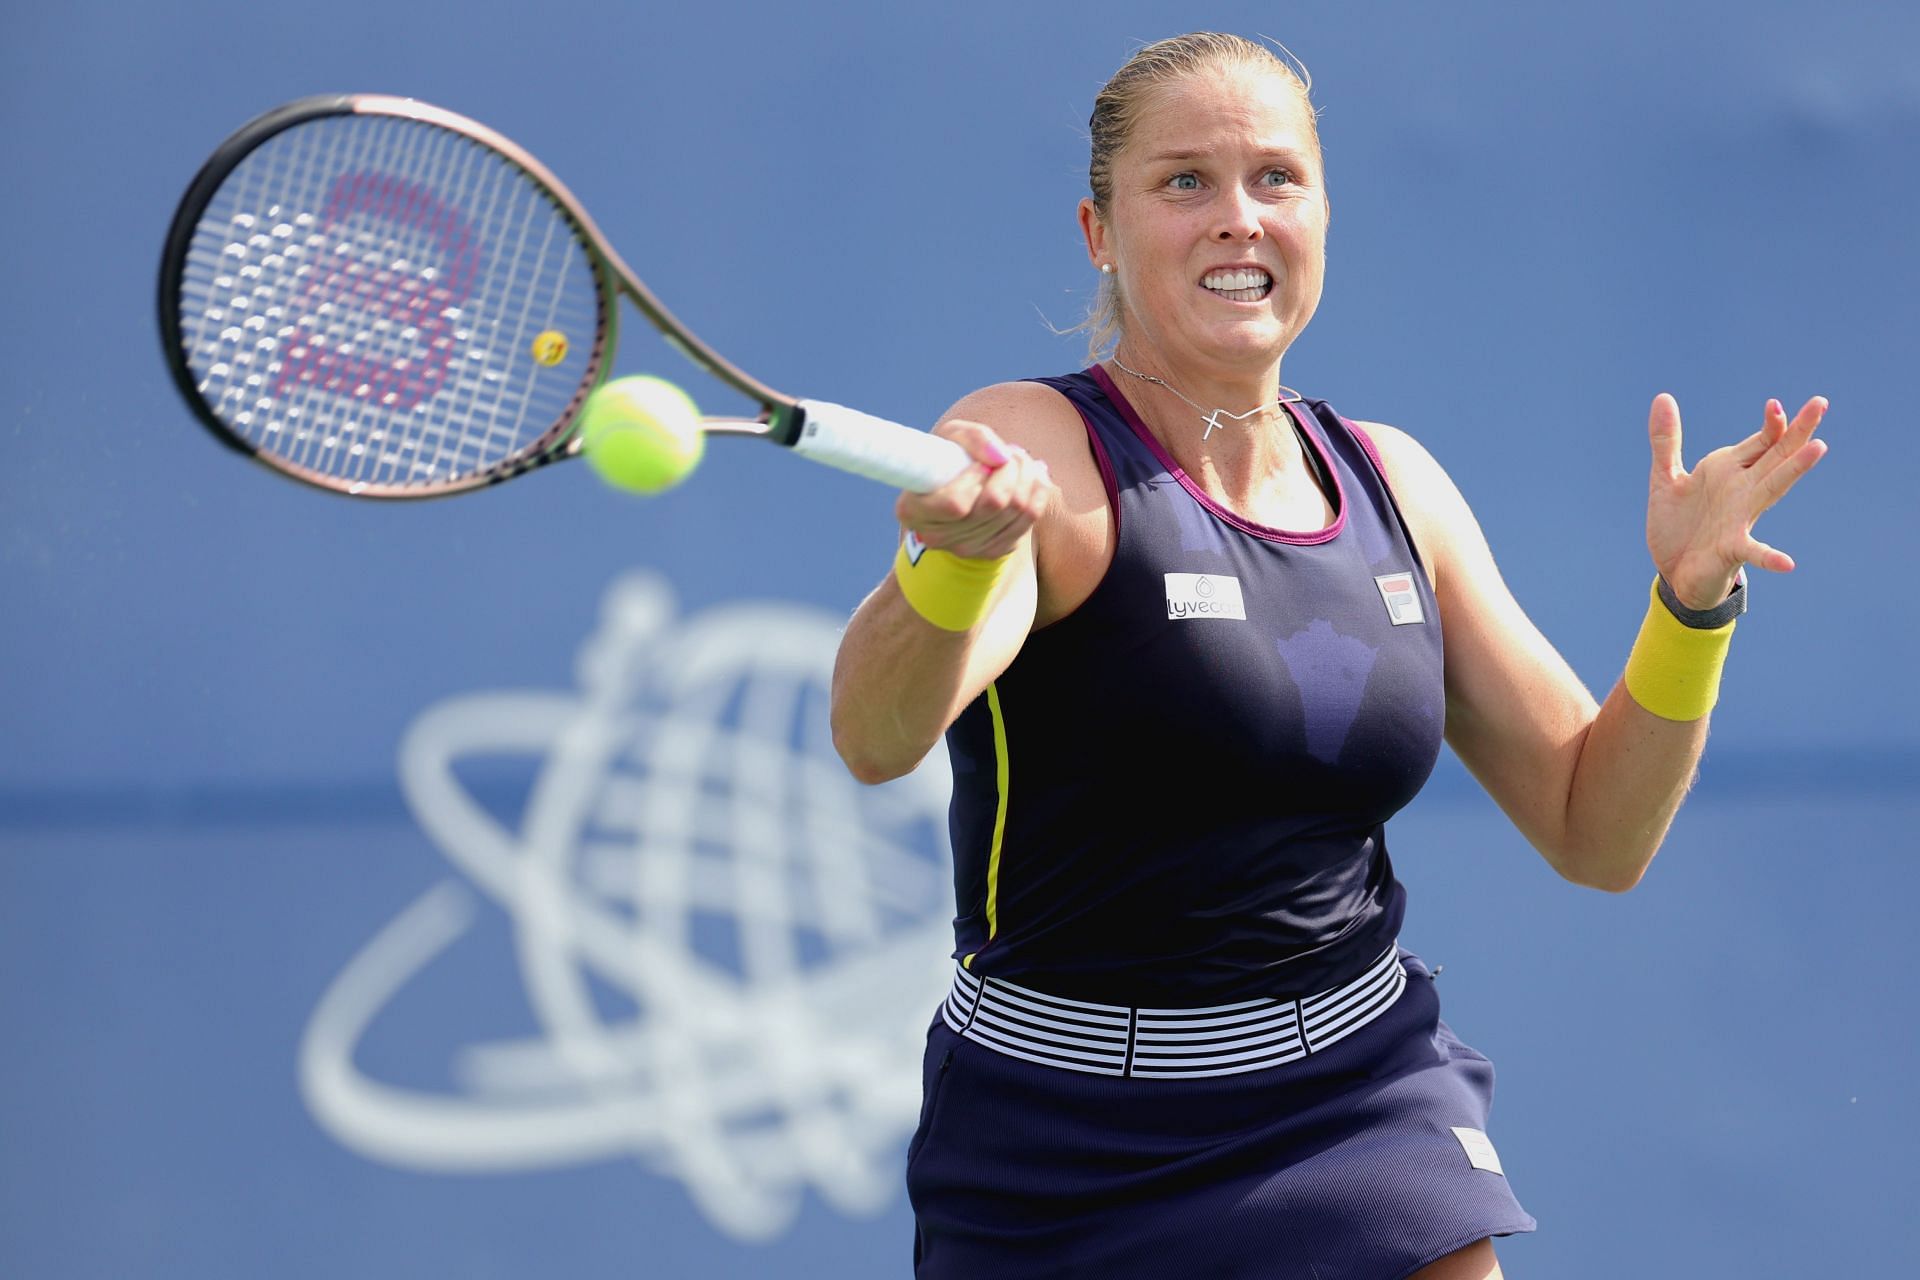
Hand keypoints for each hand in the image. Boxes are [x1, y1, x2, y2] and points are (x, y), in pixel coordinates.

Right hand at [897, 419, 1055, 559]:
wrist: (959, 490)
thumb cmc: (949, 460)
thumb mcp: (952, 437)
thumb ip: (974, 437)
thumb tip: (1002, 456)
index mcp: (913, 510)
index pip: (955, 503)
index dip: (975, 477)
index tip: (980, 461)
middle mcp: (937, 537)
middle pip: (993, 504)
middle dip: (1011, 468)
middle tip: (1012, 453)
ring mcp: (967, 548)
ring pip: (1017, 509)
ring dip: (1028, 476)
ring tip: (1021, 461)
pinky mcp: (994, 551)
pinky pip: (1030, 519)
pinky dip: (1038, 492)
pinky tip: (1033, 478)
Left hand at [1646, 393, 1828, 609]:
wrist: (1674, 572)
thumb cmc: (1678, 524)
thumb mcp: (1665, 478)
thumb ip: (1666, 440)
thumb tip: (1663, 396)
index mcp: (1729, 470)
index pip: (1760, 441)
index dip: (1770, 423)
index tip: (1774, 404)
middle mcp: (1742, 490)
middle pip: (1776, 455)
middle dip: (1797, 431)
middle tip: (1820, 402)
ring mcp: (1740, 518)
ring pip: (1772, 488)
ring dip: (1793, 469)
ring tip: (1818, 448)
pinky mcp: (1731, 549)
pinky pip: (1753, 552)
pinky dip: (1770, 557)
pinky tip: (1787, 563)